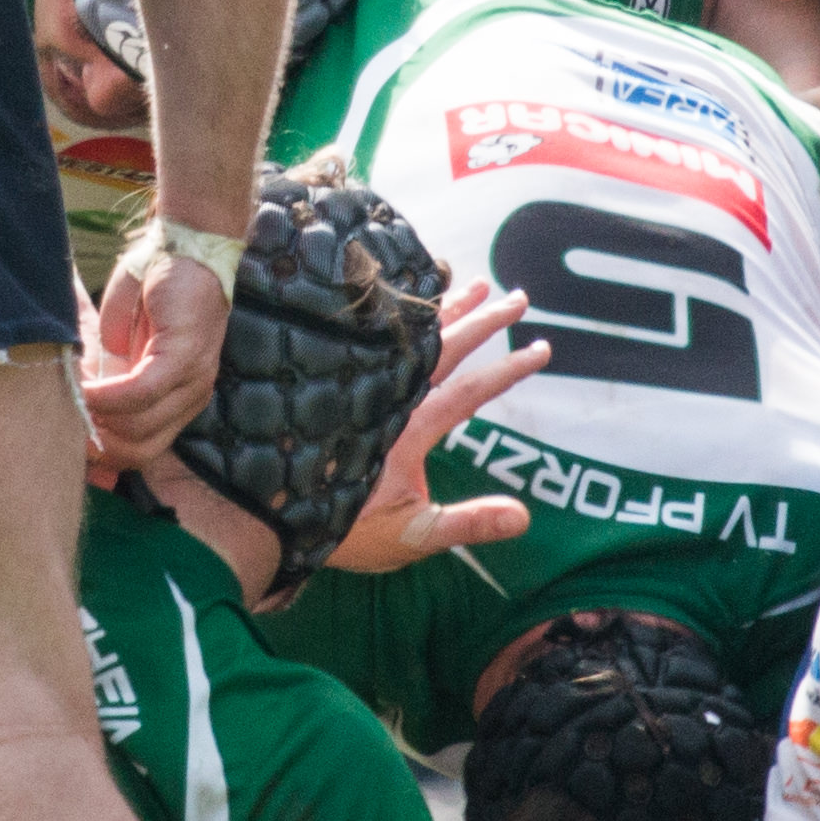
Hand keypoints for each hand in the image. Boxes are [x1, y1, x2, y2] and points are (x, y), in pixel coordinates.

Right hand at [80, 235, 230, 472]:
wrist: (185, 245)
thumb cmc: (151, 290)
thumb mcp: (122, 344)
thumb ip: (107, 375)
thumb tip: (76, 403)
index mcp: (177, 402)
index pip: (141, 452)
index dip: (102, 455)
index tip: (69, 442)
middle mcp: (190, 398)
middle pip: (139, 452)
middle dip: (96, 446)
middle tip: (64, 425)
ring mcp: (192, 381)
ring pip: (137, 428)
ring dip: (96, 417)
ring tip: (70, 397)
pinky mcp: (183, 358)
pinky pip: (141, 392)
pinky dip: (107, 395)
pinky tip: (85, 386)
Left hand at [326, 279, 549, 572]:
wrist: (278, 523)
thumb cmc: (348, 533)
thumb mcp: (413, 535)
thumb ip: (467, 522)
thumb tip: (522, 517)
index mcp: (406, 433)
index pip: (468, 393)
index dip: (507, 371)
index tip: (541, 350)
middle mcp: (385, 401)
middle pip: (442, 350)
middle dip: (484, 322)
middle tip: (518, 298)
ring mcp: (364, 390)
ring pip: (409, 340)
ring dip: (445, 311)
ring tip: (476, 284)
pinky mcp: (345, 388)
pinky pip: (374, 343)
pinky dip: (400, 321)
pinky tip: (416, 306)